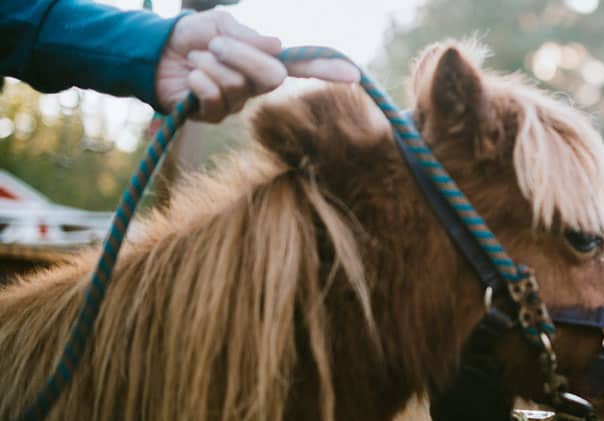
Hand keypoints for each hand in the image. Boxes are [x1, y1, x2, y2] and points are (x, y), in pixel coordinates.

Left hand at [154, 10, 358, 121]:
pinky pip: (215, 98)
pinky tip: (190, 77)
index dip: (327, 69)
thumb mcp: (220, 25)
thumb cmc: (190, 37)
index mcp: (264, 60)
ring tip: (196, 59)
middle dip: (242, 55)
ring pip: (238, 84)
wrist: (152, 54)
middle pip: (272, 76)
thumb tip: (276, 47)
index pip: (302, 66)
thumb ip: (249, 37)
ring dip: (210, 64)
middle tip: (216, 44)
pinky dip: (198, 80)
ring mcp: (237, 102)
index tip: (354, 74)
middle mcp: (256, 84)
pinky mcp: (214, 116)